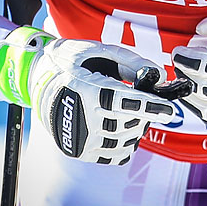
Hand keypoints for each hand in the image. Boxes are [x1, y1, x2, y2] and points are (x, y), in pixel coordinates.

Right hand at [0, 27, 177, 164]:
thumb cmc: (71, 61)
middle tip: (147, 101)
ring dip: (138, 127)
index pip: (122, 102)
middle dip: (146, 113)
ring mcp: (80, 138)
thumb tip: (157, 75)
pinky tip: (124, 127)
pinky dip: (127, 143)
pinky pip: (115, 155)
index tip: (169, 109)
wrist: (37, 80)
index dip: (148, 106)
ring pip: (125, 140)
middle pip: (128, 122)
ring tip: (132, 112)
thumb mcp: (98, 50)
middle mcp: (80, 118)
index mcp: (84, 89)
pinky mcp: (80, 151)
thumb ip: (129, 61)